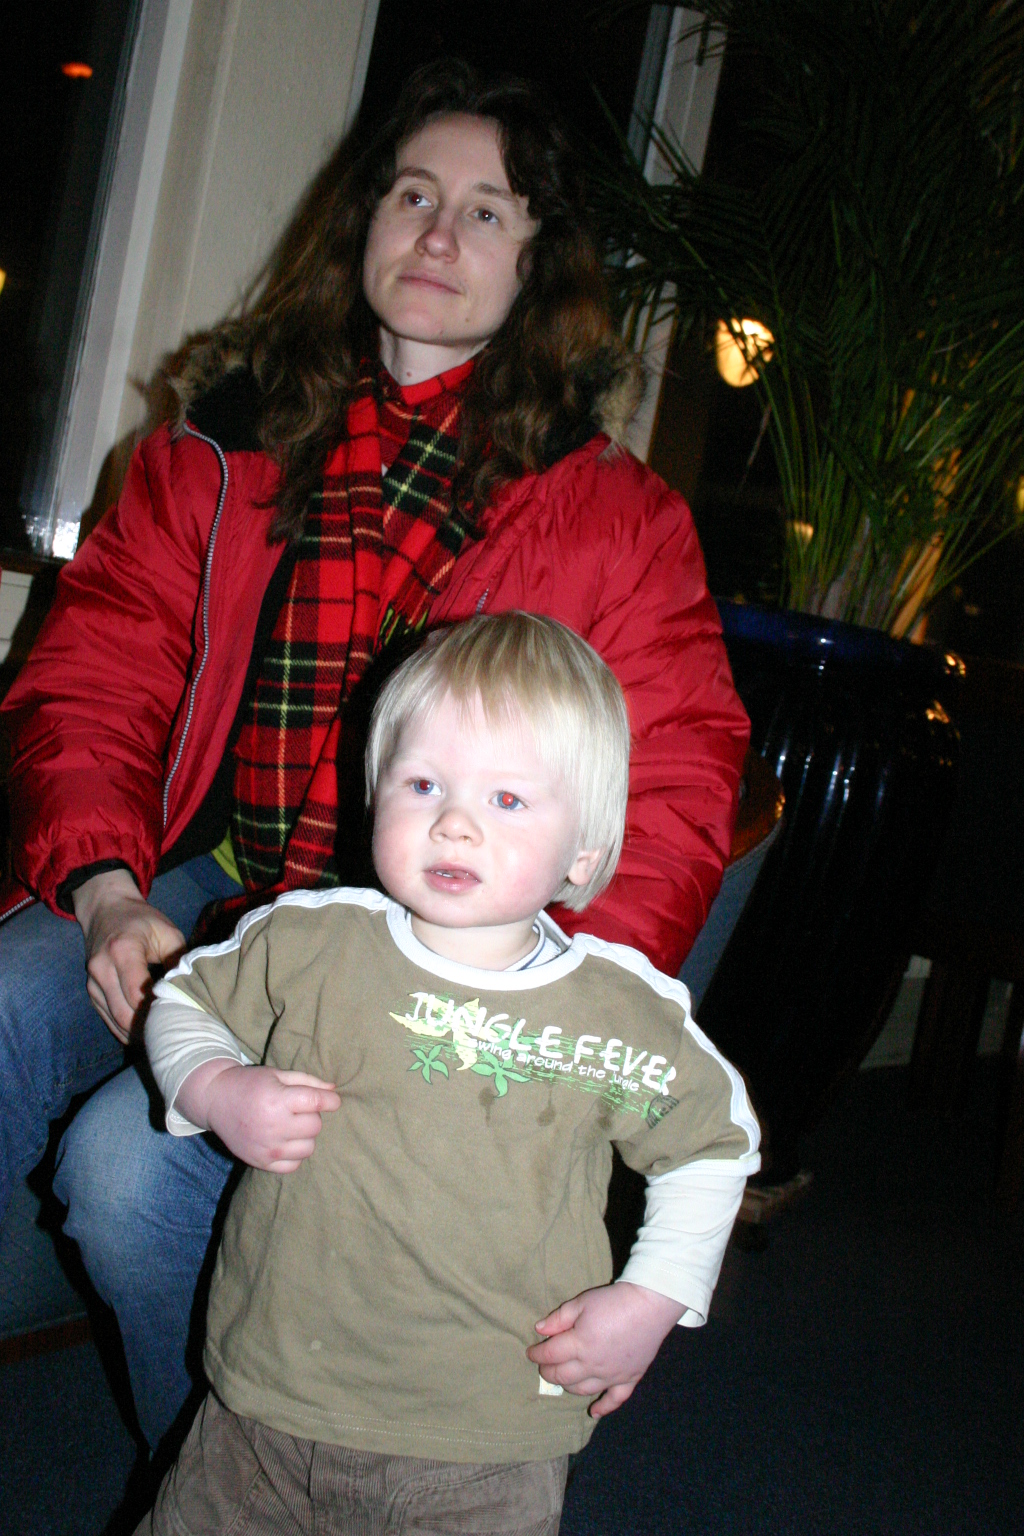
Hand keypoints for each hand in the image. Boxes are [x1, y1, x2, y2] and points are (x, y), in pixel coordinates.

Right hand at [72, 869, 185, 1042]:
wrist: (105, 909)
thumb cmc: (141, 920)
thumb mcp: (167, 932)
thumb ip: (179, 960)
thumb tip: (190, 990)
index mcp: (122, 950)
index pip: (136, 993)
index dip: (156, 1009)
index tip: (178, 1014)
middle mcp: (101, 968)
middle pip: (124, 1013)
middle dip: (148, 1027)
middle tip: (173, 1031)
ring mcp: (92, 981)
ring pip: (114, 1020)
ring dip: (137, 1032)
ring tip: (161, 1034)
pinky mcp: (91, 990)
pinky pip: (107, 1018)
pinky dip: (125, 1028)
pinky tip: (145, 1031)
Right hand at [179, 1060, 340, 1172]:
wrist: (215, 1100)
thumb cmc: (250, 1084)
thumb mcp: (277, 1074)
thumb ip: (307, 1082)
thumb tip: (334, 1090)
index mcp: (276, 1100)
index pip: (316, 1103)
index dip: (330, 1100)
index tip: (332, 1100)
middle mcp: (272, 1126)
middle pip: (315, 1126)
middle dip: (312, 1116)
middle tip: (297, 1109)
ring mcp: (266, 1147)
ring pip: (308, 1148)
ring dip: (305, 1136)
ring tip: (290, 1125)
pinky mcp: (260, 1162)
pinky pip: (293, 1165)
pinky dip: (294, 1154)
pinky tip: (284, 1141)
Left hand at [527, 1282, 685, 1417]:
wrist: (650, 1305)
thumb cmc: (613, 1301)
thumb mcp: (582, 1302)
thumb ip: (559, 1318)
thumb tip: (539, 1330)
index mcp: (579, 1345)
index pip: (551, 1355)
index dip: (537, 1354)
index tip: (531, 1352)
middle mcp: (593, 1366)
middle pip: (563, 1376)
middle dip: (548, 1372)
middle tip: (544, 1365)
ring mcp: (612, 1376)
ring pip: (583, 1390)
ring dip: (568, 1386)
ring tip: (563, 1378)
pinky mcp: (629, 1379)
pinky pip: (615, 1400)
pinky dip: (603, 1408)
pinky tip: (593, 1412)